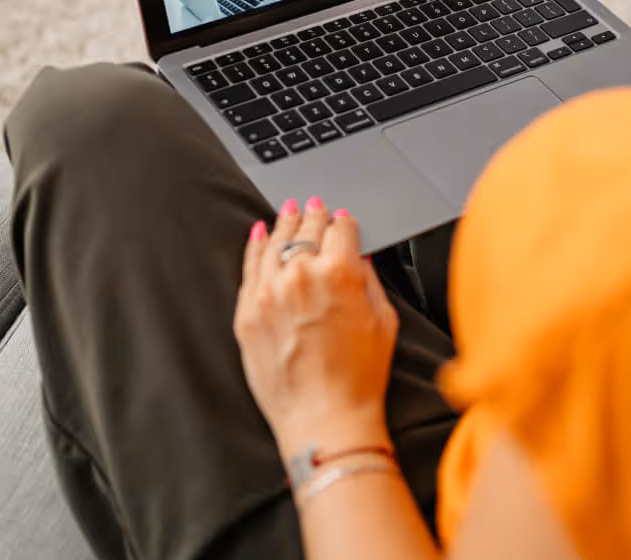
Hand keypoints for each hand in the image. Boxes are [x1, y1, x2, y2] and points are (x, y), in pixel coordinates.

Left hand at [234, 198, 398, 454]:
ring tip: (289, 211)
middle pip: (307, 228)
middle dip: (315, 216)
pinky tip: (260, 234)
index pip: (341, 229)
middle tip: (315, 207)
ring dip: (285, 223)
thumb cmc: (359, 380)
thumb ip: (370, 281)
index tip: (343, 221)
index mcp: (341, 273)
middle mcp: (302, 275)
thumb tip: (359, 259)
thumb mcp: (383, 322)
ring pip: (275, 242)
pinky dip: (255, 246)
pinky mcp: (247, 313)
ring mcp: (269, 293)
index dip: (344, 222)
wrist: (324, 421)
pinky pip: (250, 268)